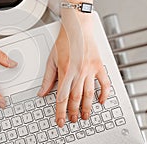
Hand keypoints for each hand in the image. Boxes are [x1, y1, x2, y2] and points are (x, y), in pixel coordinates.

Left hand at [38, 12, 110, 126]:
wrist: (77, 28)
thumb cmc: (64, 41)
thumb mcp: (51, 60)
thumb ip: (47, 78)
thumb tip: (41, 92)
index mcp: (65, 71)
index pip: (61, 97)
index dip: (60, 111)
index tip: (59, 120)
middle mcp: (78, 72)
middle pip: (75, 98)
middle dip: (73, 112)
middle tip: (72, 120)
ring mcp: (90, 69)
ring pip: (89, 94)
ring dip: (87, 107)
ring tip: (85, 116)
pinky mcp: (99, 65)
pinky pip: (104, 83)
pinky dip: (104, 93)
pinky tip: (101, 101)